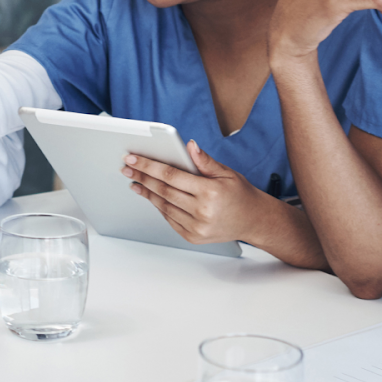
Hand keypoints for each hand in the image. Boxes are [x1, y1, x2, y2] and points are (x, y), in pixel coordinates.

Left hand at [125, 141, 269, 245]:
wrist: (254, 221)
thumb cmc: (240, 195)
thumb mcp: (226, 173)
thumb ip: (204, 160)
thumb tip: (189, 145)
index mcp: (210, 192)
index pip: (171, 175)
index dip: (149, 166)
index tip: (133, 159)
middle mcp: (202, 212)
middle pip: (163, 191)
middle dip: (142, 177)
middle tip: (127, 168)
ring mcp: (196, 227)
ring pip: (164, 206)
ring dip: (147, 192)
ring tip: (135, 181)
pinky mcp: (192, 237)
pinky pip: (169, 219)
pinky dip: (159, 206)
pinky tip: (151, 195)